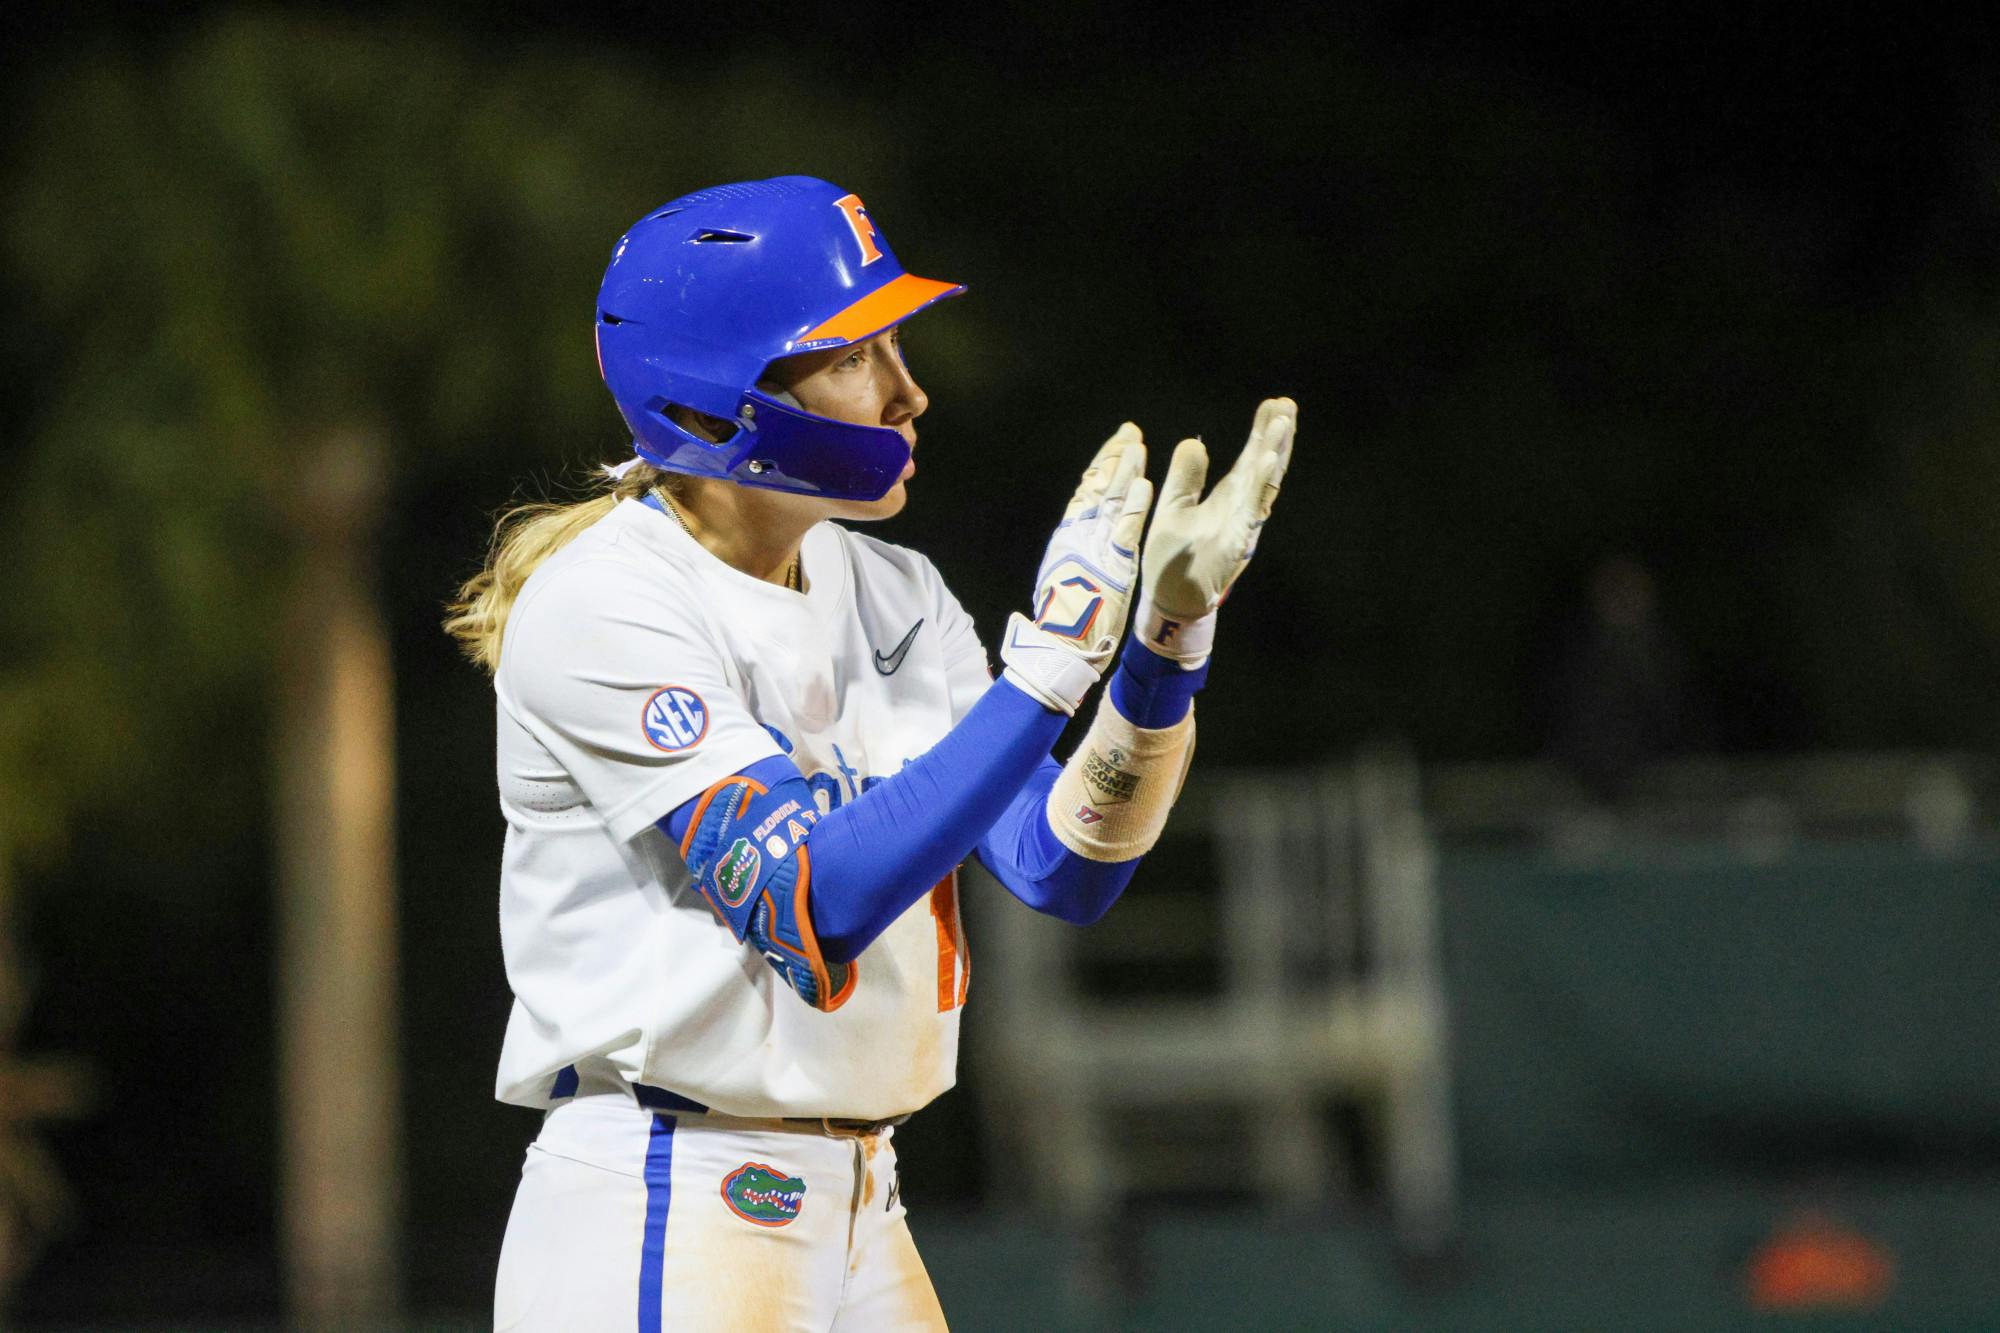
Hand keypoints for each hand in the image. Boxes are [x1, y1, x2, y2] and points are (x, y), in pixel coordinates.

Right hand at [999, 424, 1152, 713]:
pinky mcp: (1110, 566)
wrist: (1061, 647)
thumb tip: (1083, 532)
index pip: (1086, 492)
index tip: (1117, 445)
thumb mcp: (1068, 574)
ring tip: (1138, 447)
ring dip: (1124, 473)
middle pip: (1096, 488)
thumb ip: (1078, 550)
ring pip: (1110, 502)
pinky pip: (1124, 531)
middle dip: (1113, 458)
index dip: (1102, 467)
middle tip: (1129, 433)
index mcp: (1068, 537)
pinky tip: (1144, 487)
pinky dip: (1133, 508)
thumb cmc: (1066, 618)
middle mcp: (1078, 536)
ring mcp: (1093, 548)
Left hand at [1131, 397, 1294, 663]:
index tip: (1274, 404)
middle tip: (1287, 404)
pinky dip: (1260, 485)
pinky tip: (1269, 460)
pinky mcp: (1234, 542)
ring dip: (1274, 453)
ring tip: (1283, 422)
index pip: (1249, 460)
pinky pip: (1250, 509)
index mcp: (1227, 499)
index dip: (1261, 433)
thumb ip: (1184, 477)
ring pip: (1263, 484)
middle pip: (1263, 466)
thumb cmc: (1172, 557)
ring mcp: (1240, 525)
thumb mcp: (1173, 506)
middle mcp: (1240, 509)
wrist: (1169, 599)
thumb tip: (1193, 442)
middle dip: (1275, 436)